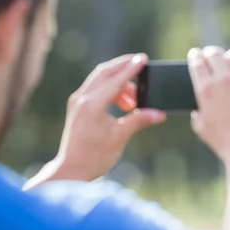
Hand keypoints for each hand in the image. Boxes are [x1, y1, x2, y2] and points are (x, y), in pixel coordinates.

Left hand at [31, 54, 165, 185]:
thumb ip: (139, 120)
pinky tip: (123, 103)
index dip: (132, 69)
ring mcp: (77, 101)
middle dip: (123, 65)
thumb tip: (159, 113)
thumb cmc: (94, 157)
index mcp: (93, 105)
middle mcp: (82, 99)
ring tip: (134, 99)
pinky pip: (95, 88)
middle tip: (140, 62)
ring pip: (100, 78)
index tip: (144, 59)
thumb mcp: (120, 137)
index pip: (116, 80)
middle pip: (104, 72)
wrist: (71, 170)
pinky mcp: (77, 106)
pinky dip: (111, 88)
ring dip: (119, 80)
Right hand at [187, 46, 229, 164]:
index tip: (195, 55)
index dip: (195, 56)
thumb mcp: (201, 128)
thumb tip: (198, 110)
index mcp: (205, 90)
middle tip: (212, 56)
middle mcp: (224, 81)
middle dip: (211, 53)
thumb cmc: (224, 142)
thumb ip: (197, 114)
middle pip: (215, 53)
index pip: (196, 62)